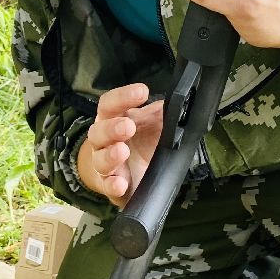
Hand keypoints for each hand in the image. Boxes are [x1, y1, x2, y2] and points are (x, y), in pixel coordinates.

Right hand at [78, 82, 162, 207]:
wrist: (133, 172)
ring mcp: (105, 165)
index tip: (143, 92)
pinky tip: (120, 184)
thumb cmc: (142, 140)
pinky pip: (107, 186)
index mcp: (113, 119)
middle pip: (99, 131)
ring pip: (100, 160)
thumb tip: (180, 100)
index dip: (123, 96)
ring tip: (123, 151)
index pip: (110, 103)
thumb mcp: (155, 123)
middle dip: (112, 128)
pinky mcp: (110, 186)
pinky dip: (112, 185)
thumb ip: (163, 112)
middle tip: (128, 127)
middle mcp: (104, 141)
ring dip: (110, 156)